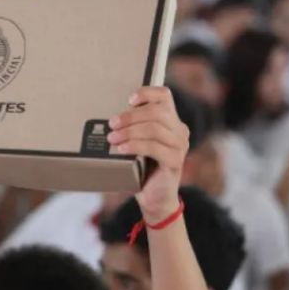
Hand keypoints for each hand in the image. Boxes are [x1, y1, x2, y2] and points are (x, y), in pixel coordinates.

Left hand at [107, 87, 188, 222]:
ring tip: (112, 138)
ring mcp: (180, 146)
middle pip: (157, 112)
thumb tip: (108, 119)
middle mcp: (179, 130)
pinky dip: (135, 146)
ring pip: (155, 129)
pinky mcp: (176, 162)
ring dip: (130, 132)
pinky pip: (154, 148)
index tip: (128, 100)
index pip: (165, 96)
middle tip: (112, 124)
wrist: (154, 197)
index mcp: (171, 121)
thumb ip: (132, 128)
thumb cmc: (141, 167)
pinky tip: (121, 149)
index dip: (147, 92)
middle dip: (131, 116)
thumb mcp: (137, 142)